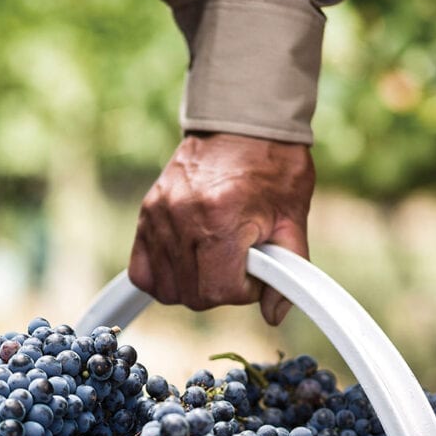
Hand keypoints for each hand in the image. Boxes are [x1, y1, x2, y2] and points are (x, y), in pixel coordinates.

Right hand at [127, 132, 314, 324]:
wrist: (241, 122)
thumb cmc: (272, 166)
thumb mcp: (292, 216)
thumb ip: (289, 270)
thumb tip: (274, 314)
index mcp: (222, 218)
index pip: (219, 291)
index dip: (242, 293)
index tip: (255, 274)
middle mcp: (183, 218)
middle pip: (192, 295)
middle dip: (219, 291)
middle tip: (238, 265)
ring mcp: (159, 217)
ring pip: (166, 289)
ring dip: (193, 286)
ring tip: (214, 261)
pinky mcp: (146, 214)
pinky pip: (142, 271)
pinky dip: (163, 278)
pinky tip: (185, 265)